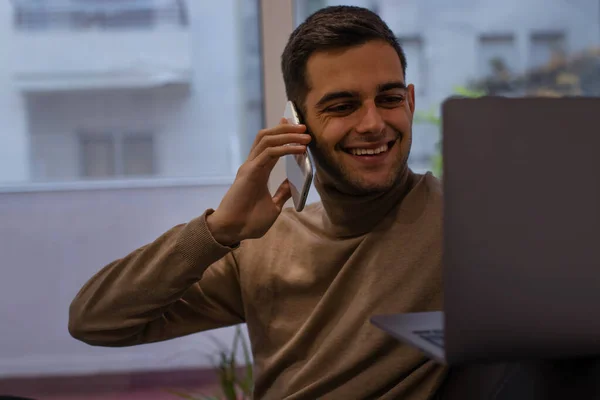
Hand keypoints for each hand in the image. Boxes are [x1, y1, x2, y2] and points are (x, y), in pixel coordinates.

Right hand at [207, 118, 310, 244]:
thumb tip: (294, 184)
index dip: (282, 133)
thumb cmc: (249, 221)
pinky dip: (285, 148)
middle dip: (286, 128)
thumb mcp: (273, 206)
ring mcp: (250, 166)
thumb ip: (282, 193)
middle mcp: (253, 165)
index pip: (270, 145)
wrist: (233, 231)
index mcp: (258, 171)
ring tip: (304, 135)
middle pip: (268, 136)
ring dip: (287, 134)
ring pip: (268, 139)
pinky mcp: (250, 172)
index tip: (296, 128)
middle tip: (304, 127)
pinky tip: (299, 149)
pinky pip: (269, 153)